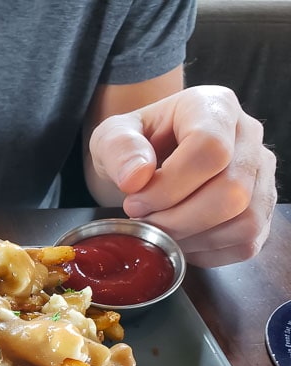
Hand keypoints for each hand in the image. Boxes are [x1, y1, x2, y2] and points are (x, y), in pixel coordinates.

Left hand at [89, 86, 276, 267]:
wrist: (145, 162)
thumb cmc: (132, 146)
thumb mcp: (110, 137)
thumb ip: (118, 148)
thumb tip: (137, 177)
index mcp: (213, 107)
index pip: (211, 149)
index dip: (169, 187)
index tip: (134, 202)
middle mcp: (248, 136)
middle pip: (233, 191)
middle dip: (178, 220)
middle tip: (145, 221)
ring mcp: (261, 173)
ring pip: (245, 221)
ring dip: (192, 238)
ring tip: (160, 231)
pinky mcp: (261, 208)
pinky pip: (246, 243)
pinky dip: (207, 252)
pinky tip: (180, 240)